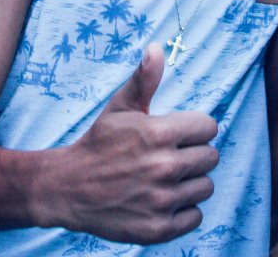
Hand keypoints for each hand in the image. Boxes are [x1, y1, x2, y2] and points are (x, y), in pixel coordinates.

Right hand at [48, 42, 218, 243]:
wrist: (68, 188)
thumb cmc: (99, 143)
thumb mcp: (120, 108)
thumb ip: (144, 79)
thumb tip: (157, 48)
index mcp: (158, 134)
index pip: (208, 128)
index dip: (194, 129)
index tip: (177, 134)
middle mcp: (164, 168)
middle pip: (210, 157)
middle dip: (192, 154)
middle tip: (167, 157)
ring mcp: (162, 200)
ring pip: (205, 186)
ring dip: (189, 182)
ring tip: (164, 178)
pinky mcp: (159, 229)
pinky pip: (195, 216)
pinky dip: (183, 210)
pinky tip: (162, 200)